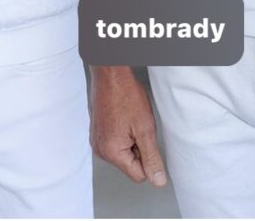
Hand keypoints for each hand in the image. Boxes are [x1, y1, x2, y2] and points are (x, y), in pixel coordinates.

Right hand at [90, 66, 166, 186]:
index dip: (148, 158)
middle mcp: (100, 149)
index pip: (139, 175)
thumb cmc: (125, 94)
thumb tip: (158, 181)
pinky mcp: (97, 131)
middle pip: (130, 164)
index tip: (144, 137)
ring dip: (131, 140)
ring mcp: (96, 139)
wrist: (110, 72)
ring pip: (124, 153)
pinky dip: (123, 133)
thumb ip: (152, 159)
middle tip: (137, 125)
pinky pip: (116, 142)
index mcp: (111, 152)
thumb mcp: (145, 129)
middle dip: (138, 148)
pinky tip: (123, 117)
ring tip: (129, 120)